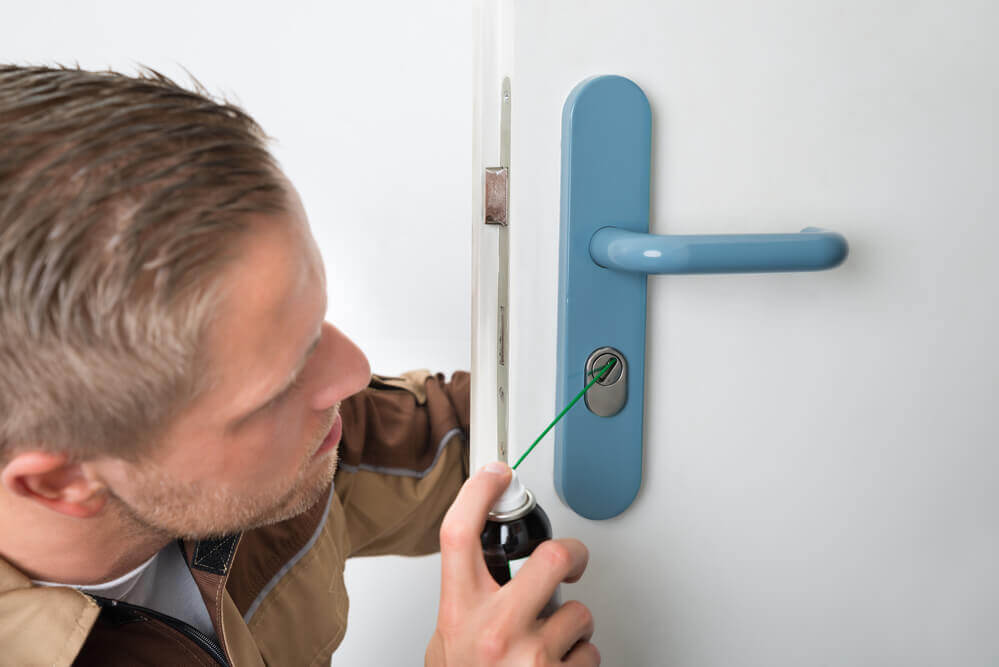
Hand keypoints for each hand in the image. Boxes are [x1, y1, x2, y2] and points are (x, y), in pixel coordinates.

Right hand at [425, 462, 599, 665]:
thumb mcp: (445, 641)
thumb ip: (463, 603)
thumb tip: (479, 569)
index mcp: (460, 614)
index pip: (460, 534)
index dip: (479, 493)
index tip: (497, 475)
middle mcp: (496, 631)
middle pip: (552, 556)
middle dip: (573, 554)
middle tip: (572, 562)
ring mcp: (531, 657)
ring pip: (580, 612)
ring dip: (573, 627)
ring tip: (552, 643)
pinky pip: (590, 653)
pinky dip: (580, 660)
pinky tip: (559, 666)